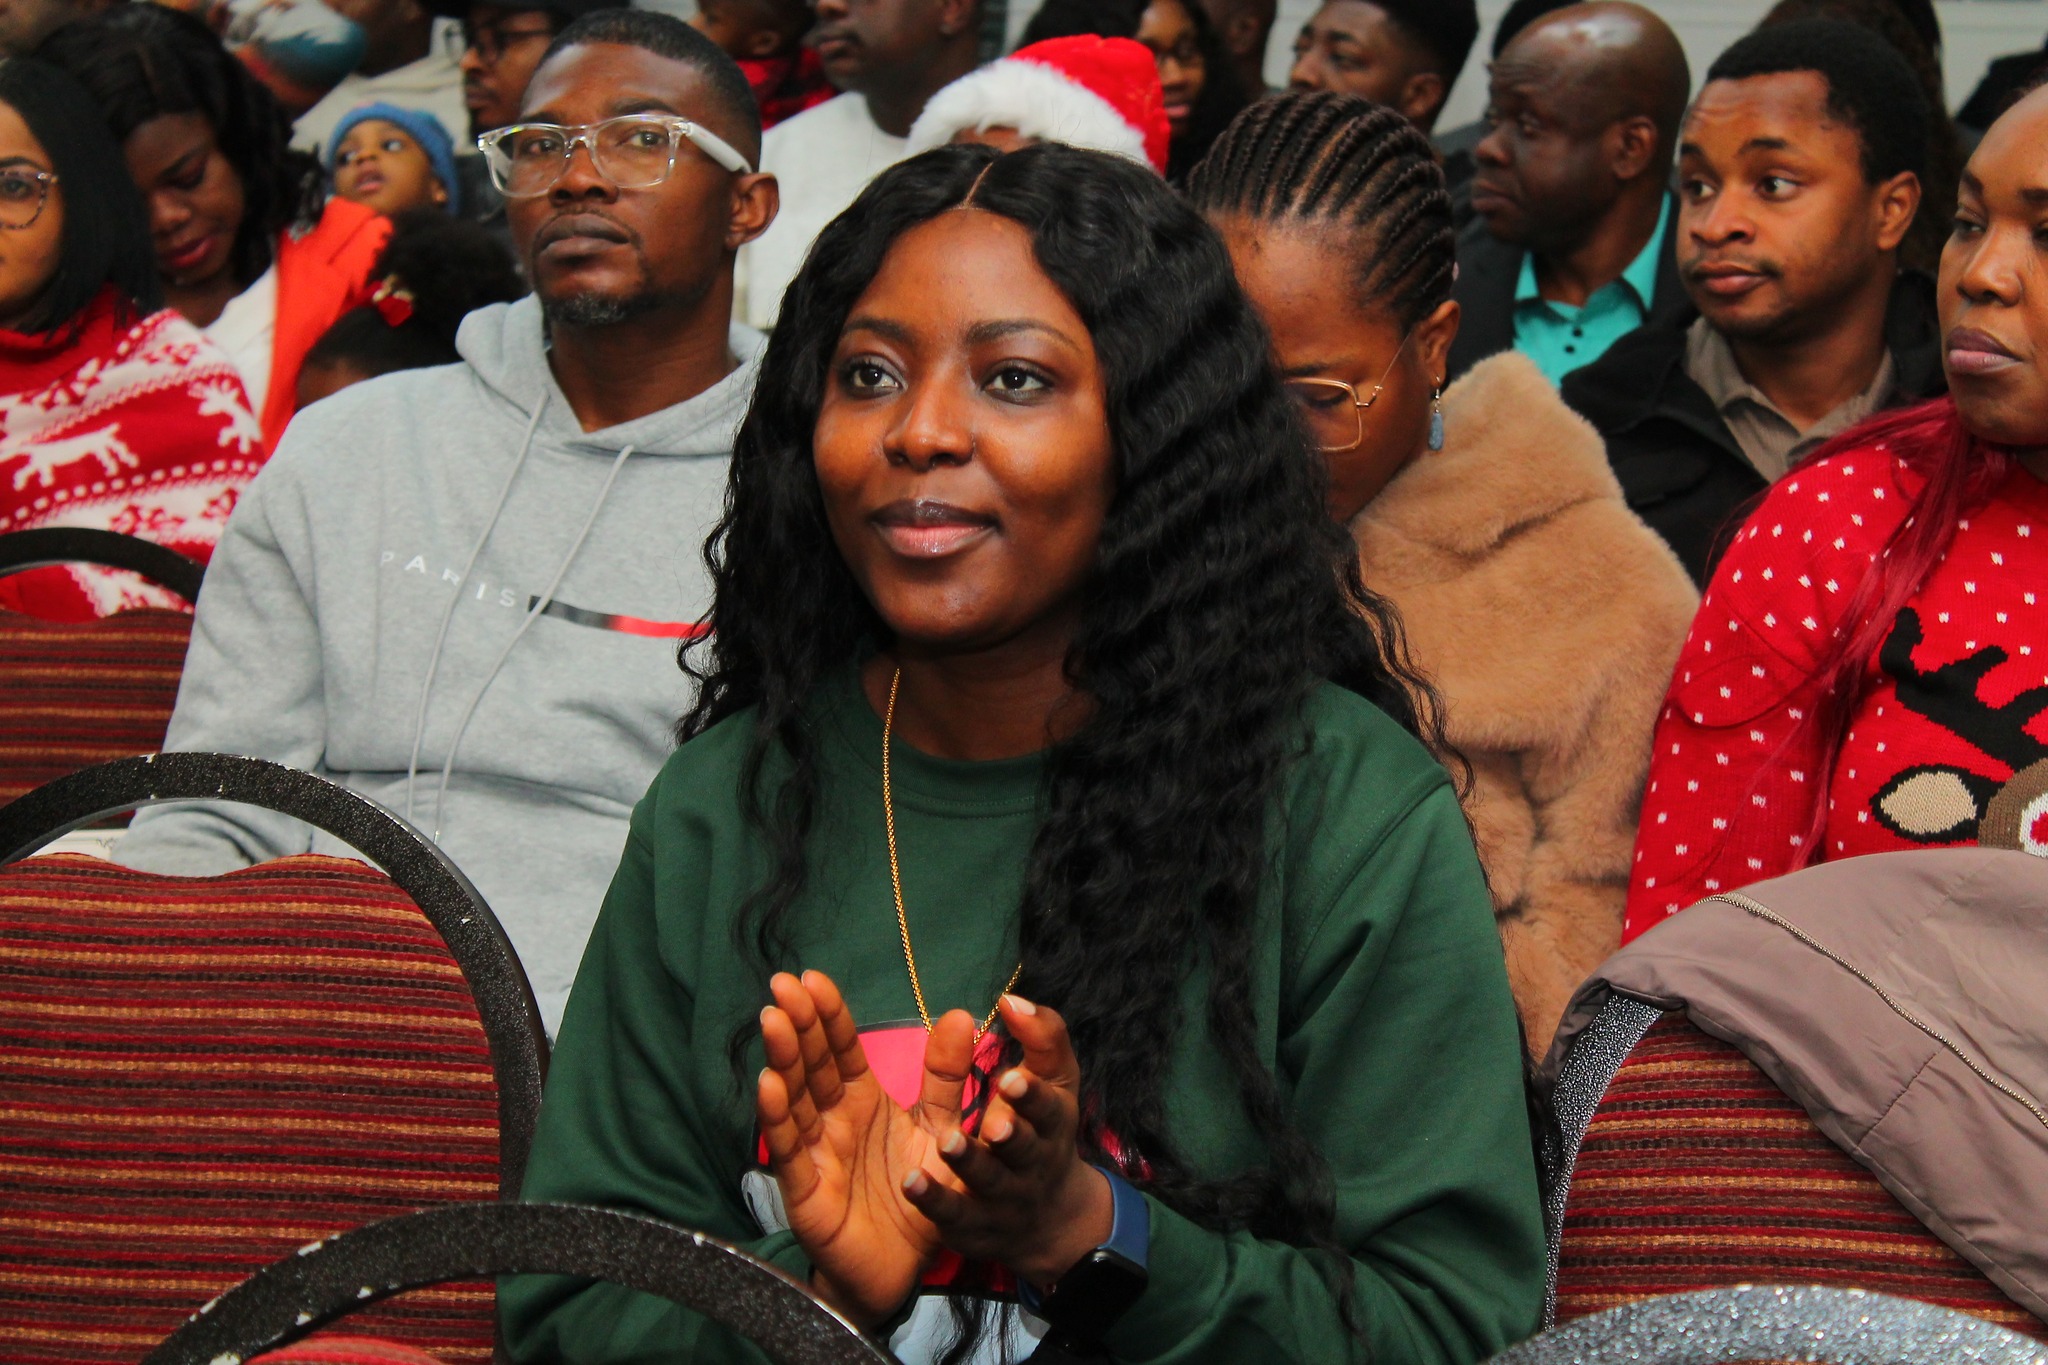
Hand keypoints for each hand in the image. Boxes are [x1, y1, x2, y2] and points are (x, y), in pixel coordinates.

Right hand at [755, 970, 977, 1328]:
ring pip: (794, 1099)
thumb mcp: (939, 1128)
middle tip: (783, 985)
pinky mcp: (806, 1189)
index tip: (812, 978)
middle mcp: (832, 1119)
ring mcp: (814, 1152)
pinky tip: (769, 1086)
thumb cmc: (915, 1194)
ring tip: (772, 1021)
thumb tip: (959, 1013)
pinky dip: (778, 1118)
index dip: (827, 1015)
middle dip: (798, 1025)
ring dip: (782, 1060)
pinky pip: (790, 1150)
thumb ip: (946, 1076)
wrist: (904, 1267)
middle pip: (812, 1065)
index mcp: (861, 1100)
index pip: (840, 1049)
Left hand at [901, 995, 1113, 1288]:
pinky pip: (954, 1216)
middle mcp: (1033, 1161)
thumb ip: (1041, 1037)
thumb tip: (1011, 999)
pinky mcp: (974, 1227)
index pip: (1049, 1106)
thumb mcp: (1054, 1082)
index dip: (1031, 1094)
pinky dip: (934, 1201)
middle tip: (993, 1123)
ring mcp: (1004, 1198)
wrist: (1049, 1218)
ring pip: (988, 1182)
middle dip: (1012, 1135)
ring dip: (969, 1163)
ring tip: (948, 1142)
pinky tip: (911, 1181)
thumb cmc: (1042, 1128)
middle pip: (1025, 1149)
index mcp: (1053, 1121)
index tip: (1010, 1077)